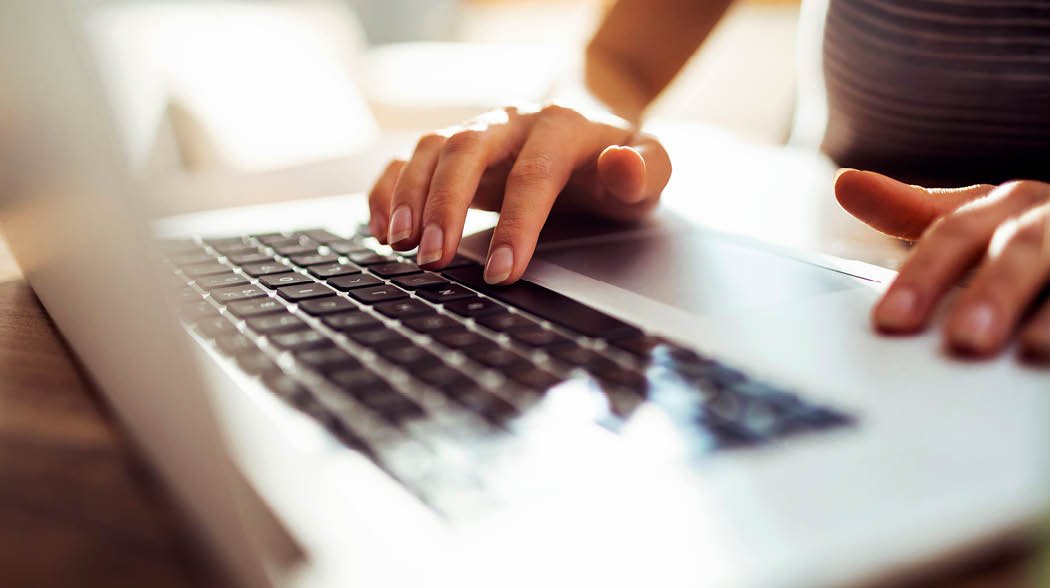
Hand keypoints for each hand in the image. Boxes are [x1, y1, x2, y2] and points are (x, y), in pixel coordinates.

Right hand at [367, 104, 670, 283]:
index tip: (504, 272)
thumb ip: (648, 169)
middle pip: (467, 149)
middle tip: (434, 259)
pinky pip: (408, 158)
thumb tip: (622, 166)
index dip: (517, 224)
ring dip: (409, 196)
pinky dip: (387, 189)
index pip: (534, 173)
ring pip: (431, 148)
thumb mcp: (652, 169)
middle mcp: (513, 121)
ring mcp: (478, 131)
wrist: (593, 133)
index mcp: (563, 126)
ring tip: (400, 246)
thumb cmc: (619, 164)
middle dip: (446, 205)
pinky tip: (382, 229)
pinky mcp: (453, 150)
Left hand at [835, 169, 1049, 361]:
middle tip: (964, 341)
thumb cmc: (1037, 230)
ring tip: (1031, 350)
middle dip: (993, 291)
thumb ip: (914, 209)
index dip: (923, 276)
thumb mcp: (979, 218)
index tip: (890, 321)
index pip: (956, 232)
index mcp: (1010, 204)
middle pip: (1019, 249)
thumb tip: (846, 184)